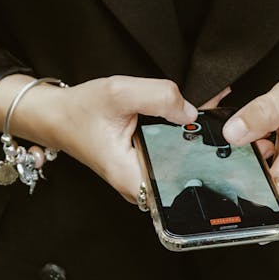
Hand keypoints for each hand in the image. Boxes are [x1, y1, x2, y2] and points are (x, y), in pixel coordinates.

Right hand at [0, 75, 229, 204]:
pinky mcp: (145, 168)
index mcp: (133, 178)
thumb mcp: (119, 92)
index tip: (219, 137)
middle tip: (221, 119)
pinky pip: (171, 156)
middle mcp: (141, 187)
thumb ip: (158, 97)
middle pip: (187, 172)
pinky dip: (181, 138)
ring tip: (209, 114)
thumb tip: (191, 111)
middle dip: (204, 146)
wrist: (57, 117)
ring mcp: (143, 180)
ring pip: (181, 163)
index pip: (183, 180)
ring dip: (194, 141)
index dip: (205, 158)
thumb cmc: (80, 110)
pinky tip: (190, 118)